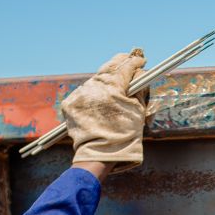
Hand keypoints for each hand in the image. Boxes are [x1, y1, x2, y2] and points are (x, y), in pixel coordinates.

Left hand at [60, 49, 147, 172]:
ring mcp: (82, 93)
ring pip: (97, 78)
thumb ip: (139, 90)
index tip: (141, 60)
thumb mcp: (138, 111)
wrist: (99, 154)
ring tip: (116, 81)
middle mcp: (95, 85)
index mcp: (113, 86)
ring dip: (107, 78)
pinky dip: (96, 91)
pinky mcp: (72, 102)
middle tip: (128, 60)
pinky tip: (102, 97)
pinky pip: (87, 91)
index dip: (135, 62)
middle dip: (120, 64)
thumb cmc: (124, 135)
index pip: (126, 66)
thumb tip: (139, 75)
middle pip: (109, 67)